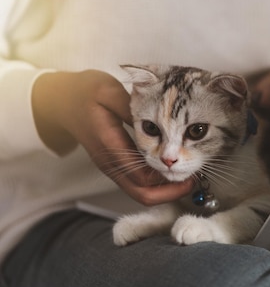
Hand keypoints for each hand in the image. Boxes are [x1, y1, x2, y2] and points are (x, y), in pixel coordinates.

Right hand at [32, 70, 193, 204]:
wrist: (60, 101)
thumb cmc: (85, 93)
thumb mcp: (109, 92)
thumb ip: (133, 107)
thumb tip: (158, 118)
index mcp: (110, 146)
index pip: (142, 177)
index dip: (167, 179)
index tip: (189, 171)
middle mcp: (111, 163)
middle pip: (142, 194)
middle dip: (170, 193)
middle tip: (192, 179)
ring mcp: (112, 167)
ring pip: (140, 191)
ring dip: (164, 189)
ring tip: (187, 175)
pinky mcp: (115, 165)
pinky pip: (136, 182)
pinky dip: (155, 182)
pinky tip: (170, 168)